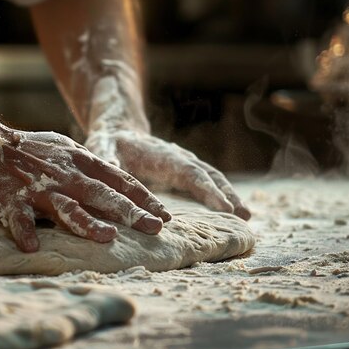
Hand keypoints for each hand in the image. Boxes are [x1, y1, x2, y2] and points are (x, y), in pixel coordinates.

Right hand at [0, 129, 171, 251]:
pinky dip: (25, 231)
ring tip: (107, 238)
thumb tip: (117, 180)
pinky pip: (19, 218)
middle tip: (155, 228)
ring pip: (66, 207)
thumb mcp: (62, 148)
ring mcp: (37, 188)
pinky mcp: (10, 200)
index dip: (143, 197)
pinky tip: (32, 247)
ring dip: (86, 222)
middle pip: (102, 194)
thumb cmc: (25, 149)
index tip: (165, 214)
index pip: (118, 180)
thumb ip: (87, 165)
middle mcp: (62, 174)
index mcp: (77, 160)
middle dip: (131, 212)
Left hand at [84, 129, 250, 219]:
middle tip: (243, 216)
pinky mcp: (184, 172)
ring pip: (212, 178)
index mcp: (162, 155)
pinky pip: (207, 183)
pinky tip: (232, 213)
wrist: (118, 130)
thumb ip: (108, 161)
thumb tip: (109, 170)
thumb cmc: (109, 143)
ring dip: (229, 195)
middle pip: (208, 176)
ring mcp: (184, 164)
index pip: (190, 173)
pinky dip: (221, 195)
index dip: (207, 191)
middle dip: (226, 194)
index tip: (224, 208)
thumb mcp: (102, 149)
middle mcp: (179, 158)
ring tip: (246, 218)